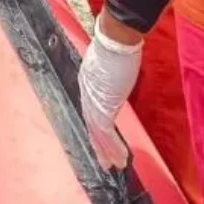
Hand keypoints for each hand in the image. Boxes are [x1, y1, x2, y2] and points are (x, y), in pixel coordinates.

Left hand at [79, 13, 143, 169]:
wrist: (115, 38)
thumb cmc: (115, 43)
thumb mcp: (110, 62)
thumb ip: (109, 74)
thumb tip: (115, 75)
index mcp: (87, 79)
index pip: (89, 108)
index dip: (94, 125)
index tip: (100, 137)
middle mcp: (86, 90)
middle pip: (89, 122)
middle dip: (96, 143)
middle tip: (103, 161)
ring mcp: (93, 98)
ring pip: (96, 131)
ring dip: (105, 150)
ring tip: (112, 165)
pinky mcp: (103, 104)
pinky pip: (104, 131)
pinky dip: (111, 147)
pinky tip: (118, 158)